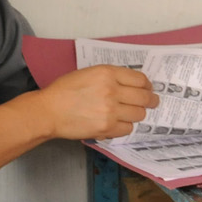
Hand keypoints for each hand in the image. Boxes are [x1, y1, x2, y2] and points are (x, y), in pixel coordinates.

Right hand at [41, 65, 158, 140]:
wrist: (49, 111)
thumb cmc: (64, 90)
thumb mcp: (88, 73)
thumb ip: (110, 77)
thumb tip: (130, 85)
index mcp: (107, 73)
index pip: (139, 79)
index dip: (147, 85)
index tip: (148, 89)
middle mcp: (112, 90)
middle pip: (144, 97)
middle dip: (151, 100)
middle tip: (153, 102)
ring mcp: (111, 110)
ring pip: (139, 114)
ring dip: (137, 114)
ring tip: (132, 114)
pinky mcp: (107, 128)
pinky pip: (128, 129)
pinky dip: (125, 126)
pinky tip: (118, 123)